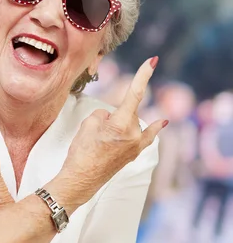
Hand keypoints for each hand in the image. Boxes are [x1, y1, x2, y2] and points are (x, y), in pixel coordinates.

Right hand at [56, 57, 166, 207]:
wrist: (80, 181)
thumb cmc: (81, 153)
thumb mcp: (88, 125)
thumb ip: (103, 115)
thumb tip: (111, 119)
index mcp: (122, 125)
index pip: (135, 94)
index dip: (143, 75)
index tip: (152, 61)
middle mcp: (134, 135)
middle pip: (125, 112)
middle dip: (112, 116)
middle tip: (95, 134)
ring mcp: (136, 146)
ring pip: (129, 124)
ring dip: (118, 126)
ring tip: (100, 144)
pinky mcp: (133, 154)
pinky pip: (145, 136)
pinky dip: (153, 129)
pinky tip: (161, 122)